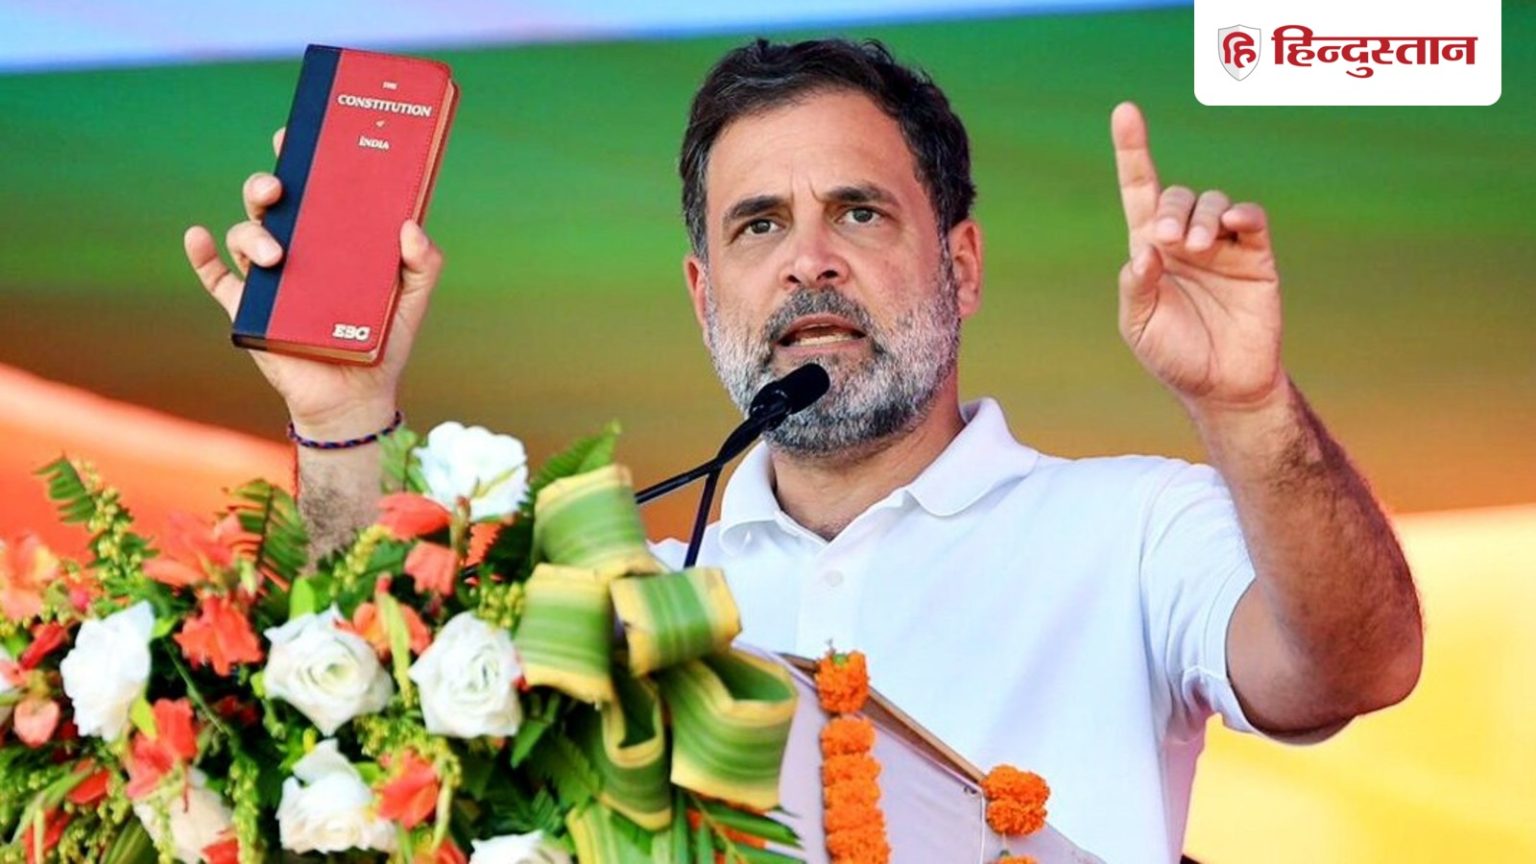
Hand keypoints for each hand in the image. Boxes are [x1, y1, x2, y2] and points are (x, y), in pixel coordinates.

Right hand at [183, 128, 444, 438]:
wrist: (357, 398)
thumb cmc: (383, 341)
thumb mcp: (413, 299)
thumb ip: (424, 262)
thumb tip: (410, 225)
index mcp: (332, 238)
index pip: (312, 190)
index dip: (298, 159)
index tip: (294, 137)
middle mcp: (297, 250)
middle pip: (269, 204)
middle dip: (265, 185)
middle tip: (280, 188)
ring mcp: (269, 279)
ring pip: (245, 235)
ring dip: (252, 234)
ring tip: (277, 256)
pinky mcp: (247, 311)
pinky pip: (215, 277)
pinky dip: (200, 255)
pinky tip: (198, 236)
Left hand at [1111, 102, 1284, 412]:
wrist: (1223, 385)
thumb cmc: (1174, 356)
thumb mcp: (1141, 325)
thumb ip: (1137, 286)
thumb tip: (1144, 248)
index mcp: (1150, 250)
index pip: (1139, 191)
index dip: (1133, 151)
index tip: (1125, 112)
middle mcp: (1185, 240)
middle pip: (1176, 196)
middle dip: (1171, 210)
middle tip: (1169, 241)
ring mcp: (1221, 245)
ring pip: (1211, 202)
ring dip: (1201, 217)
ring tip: (1197, 249)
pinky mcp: (1255, 256)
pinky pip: (1250, 218)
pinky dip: (1240, 214)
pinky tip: (1231, 225)